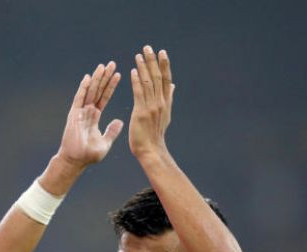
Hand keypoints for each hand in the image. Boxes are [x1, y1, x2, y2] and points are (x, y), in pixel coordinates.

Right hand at [57, 62, 123, 170]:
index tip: (118, 75)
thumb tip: (120, 122)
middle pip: (98, 91)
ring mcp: (80, 112)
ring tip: (103, 66)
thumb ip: (112, 131)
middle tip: (112, 63)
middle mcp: (87, 112)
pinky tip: (88, 77)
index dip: (111, 86)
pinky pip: (79, 98)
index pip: (104, 98)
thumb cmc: (88, 155)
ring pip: (90, 91)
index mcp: (94, 117)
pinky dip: (83, 88)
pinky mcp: (74, 114)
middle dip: (105, 77)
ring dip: (97, 79)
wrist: (75, 161)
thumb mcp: (105, 143)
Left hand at [129, 45, 173, 159]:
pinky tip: (133, 71)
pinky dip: (137, 81)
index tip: (162, 52)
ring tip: (139, 55)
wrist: (151, 151)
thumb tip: (173, 86)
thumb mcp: (165, 115)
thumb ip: (168, 98)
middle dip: (153, 61)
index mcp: (166, 103)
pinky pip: (139, 93)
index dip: (165, 65)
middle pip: (158, 78)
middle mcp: (160, 103)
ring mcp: (151, 107)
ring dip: (143, 67)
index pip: (166, 80)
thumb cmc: (155, 135)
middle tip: (148, 47)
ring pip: (148, 83)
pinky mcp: (141, 113)